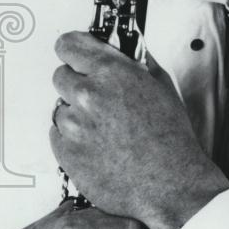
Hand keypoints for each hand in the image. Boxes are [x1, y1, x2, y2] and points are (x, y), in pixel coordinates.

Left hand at [49, 31, 228, 228]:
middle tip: (100, 100)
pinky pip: (58, 136)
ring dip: (76, 115)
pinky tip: (99, 146)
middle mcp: (87, 95)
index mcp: (112, 73)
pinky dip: (73, 140)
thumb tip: (122, 50)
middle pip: (61, 76)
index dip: (74, 50)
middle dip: (78, 84)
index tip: (76, 55)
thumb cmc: (171, 139)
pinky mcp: (65, 153)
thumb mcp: (162, 87)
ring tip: (105, 130)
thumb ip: (136, 63)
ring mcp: (73, 126)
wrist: (170, 184)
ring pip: (60, 108)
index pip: (68, 44)